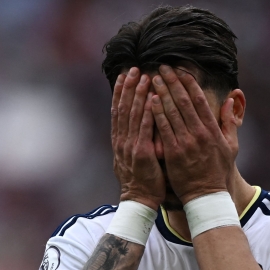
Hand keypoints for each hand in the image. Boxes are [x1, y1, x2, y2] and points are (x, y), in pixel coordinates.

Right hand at [111, 68, 164, 208]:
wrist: (139, 201)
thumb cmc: (141, 180)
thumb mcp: (131, 158)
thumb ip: (133, 140)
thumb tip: (133, 126)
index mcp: (120, 140)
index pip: (118, 110)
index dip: (120, 91)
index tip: (124, 75)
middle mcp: (122, 141)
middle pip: (123, 108)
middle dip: (128, 87)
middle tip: (133, 68)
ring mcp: (131, 146)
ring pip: (133, 115)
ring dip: (138, 94)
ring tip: (143, 76)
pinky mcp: (142, 153)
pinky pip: (145, 128)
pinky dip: (147, 112)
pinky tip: (152, 98)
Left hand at [149, 65, 237, 203]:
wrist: (206, 195)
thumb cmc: (218, 171)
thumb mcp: (231, 146)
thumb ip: (229, 122)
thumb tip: (231, 99)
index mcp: (212, 130)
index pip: (199, 100)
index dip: (189, 83)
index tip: (180, 70)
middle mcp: (199, 133)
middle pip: (184, 102)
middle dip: (172, 82)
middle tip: (162, 67)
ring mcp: (186, 143)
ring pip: (172, 112)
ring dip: (162, 93)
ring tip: (153, 79)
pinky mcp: (173, 153)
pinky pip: (163, 129)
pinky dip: (157, 114)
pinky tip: (149, 101)